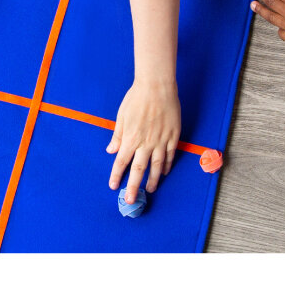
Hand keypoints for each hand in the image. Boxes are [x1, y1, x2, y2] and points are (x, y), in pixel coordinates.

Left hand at [108, 77, 180, 200]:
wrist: (157, 85)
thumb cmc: (137, 98)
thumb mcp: (122, 116)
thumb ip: (118, 136)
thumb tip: (111, 150)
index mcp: (131, 139)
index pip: (121, 162)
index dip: (116, 175)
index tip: (113, 186)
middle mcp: (146, 143)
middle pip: (139, 170)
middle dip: (133, 187)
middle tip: (131, 200)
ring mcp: (161, 139)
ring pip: (157, 165)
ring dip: (153, 179)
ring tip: (150, 189)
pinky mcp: (173, 134)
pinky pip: (170, 154)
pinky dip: (167, 164)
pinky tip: (165, 171)